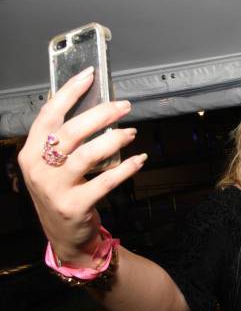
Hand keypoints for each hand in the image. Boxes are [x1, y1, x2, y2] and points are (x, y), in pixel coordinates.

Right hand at [18, 67, 146, 265]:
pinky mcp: (74, 206)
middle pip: (72, 131)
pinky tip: (139, 160)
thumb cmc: (63, 191)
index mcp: (31, 151)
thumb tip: (89, 102)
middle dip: (102, 113)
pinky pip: (106, 181)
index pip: (49, 114)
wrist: (65, 236)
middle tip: (125, 106)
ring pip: (89, 154)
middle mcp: (38, 168)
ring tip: (131, 132)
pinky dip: (126, 168)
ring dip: (115, 139)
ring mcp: (54, 188)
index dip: (70, 91)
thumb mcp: (52, 165)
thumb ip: (64, 138)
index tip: (91, 74)